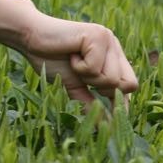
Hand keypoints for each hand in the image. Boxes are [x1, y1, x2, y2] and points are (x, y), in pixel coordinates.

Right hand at [17, 15, 138, 105]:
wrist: (31, 38)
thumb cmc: (51, 59)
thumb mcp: (75, 87)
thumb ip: (91, 104)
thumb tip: (105, 128)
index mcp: (113, 57)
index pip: (131, 85)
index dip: (119, 102)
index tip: (106, 115)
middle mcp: (115, 47)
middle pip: (127, 85)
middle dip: (102, 88)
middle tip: (83, 75)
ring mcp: (108, 39)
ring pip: (112, 78)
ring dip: (88, 77)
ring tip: (74, 62)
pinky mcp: (97, 35)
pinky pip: (95, 68)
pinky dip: (79, 67)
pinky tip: (71, 54)